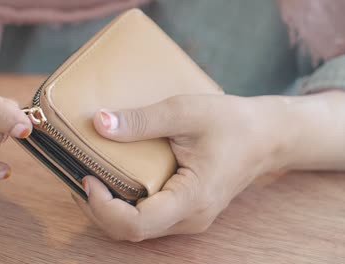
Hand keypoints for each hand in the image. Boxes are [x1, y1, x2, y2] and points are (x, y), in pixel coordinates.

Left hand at [73, 94, 291, 240]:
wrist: (266, 136)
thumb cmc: (233, 123)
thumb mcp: (186, 112)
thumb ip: (142, 121)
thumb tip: (99, 123)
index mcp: (192, 198)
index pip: (137, 224)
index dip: (103, 208)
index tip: (85, 177)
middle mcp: (190, 218)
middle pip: (131, 232)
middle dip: (97, 210)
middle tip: (78, 175)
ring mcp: (190, 218)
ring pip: (137, 229)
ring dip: (109, 209)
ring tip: (90, 177)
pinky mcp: (186, 210)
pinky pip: (148, 218)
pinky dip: (124, 205)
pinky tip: (114, 181)